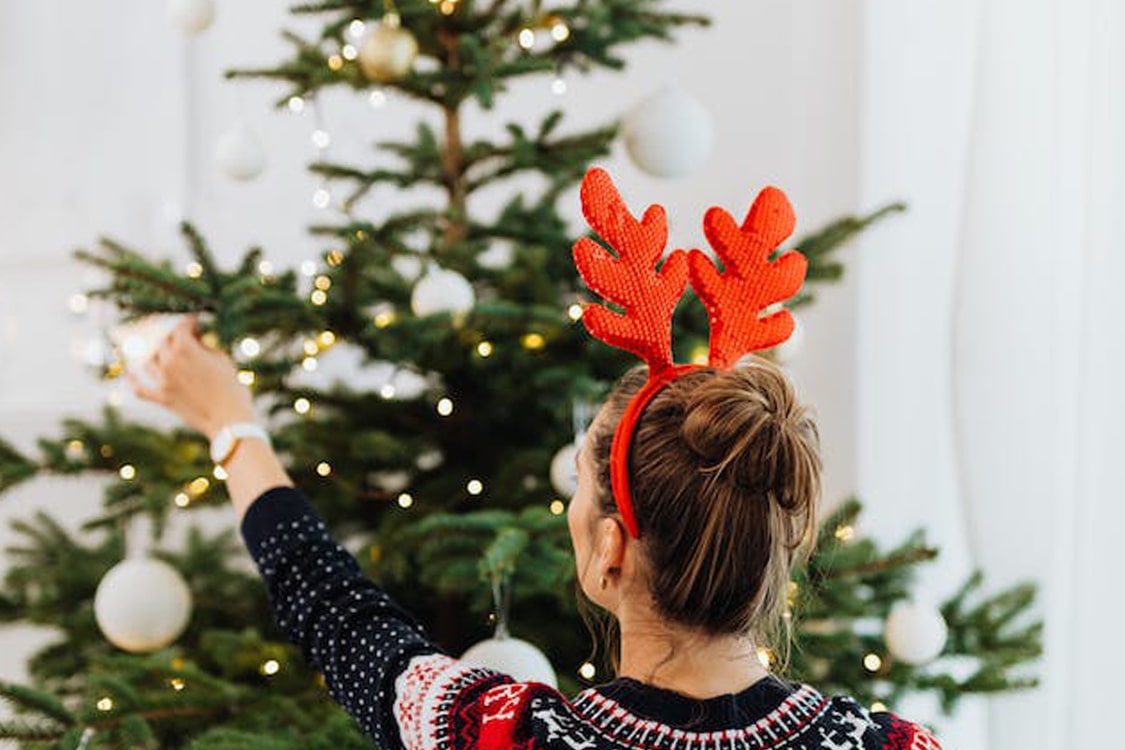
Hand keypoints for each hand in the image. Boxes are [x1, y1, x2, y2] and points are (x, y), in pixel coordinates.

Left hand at [127, 315, 255, 439]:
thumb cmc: (232, 387)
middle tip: (182, 336)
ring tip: (162, 351)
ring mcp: (163, 381)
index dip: (188, 322)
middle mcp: (169, 362)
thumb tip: (196, 342)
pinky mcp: (162, 398)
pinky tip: (129, 373)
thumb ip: (205, 348)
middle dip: (173, 336)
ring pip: (150, 360)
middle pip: (163, 342)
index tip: (194, 321)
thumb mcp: (222, 360)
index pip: (180, 328)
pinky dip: (133, 380)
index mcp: (185, 349)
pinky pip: (140, 389)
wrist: (229, 419)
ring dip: (156, 353)